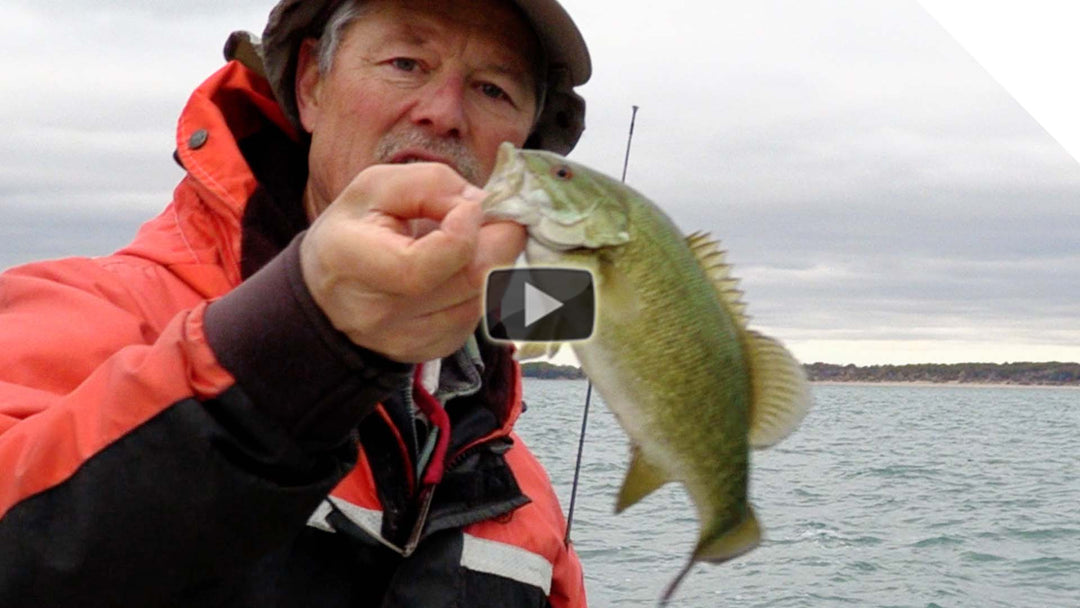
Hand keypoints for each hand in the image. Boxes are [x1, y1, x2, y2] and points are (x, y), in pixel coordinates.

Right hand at [300, 163, 525, 362]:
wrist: (327, 294)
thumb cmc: (353, 231)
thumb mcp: (376, 186)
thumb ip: (430, 184)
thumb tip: (481, 203)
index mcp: (353, 261)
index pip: (425, 264)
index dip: (464, 230)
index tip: (469, 206)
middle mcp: (379, 312)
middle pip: (470, 282)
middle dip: (501, 240)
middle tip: (500, 217)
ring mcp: (405, 339)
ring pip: (484, 300)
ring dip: (496, 265)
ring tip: (479, 241)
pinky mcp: (429, 351)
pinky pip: (478, 318)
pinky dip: (484, 291)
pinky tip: (465, 271)